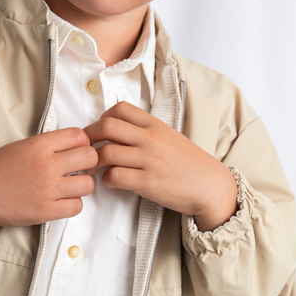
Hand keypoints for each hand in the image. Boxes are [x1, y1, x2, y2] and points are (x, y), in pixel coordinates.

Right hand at [0, 128, 98, 228]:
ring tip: (67, 187)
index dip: (81, 143)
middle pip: (90, 157)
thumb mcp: (22, 146)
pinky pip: (77, 206)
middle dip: (87, 163)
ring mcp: (48, 189)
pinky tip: (60, 201)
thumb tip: (76, 146)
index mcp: (39, 145)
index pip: (79, 136)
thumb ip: (48, 145)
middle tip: (76, 169)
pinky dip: (71, 204)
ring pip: (88, 184)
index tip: (74, 151)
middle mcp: (46, 165)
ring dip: (80, 186)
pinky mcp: (45, 211)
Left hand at [84, 102, 238, 231]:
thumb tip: (120, 128)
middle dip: (88, 137)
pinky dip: (106, 179)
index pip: (120, 109)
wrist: (211, 186)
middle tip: (84, 148)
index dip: (102, 118)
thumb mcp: (169, 137)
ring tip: (95, 168)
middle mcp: (151, 139)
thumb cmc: (189, 164)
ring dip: (94, 161)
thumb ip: (147, 131)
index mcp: (155, 125)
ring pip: (107, 152)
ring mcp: (149, 160)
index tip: (98, 130)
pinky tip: (110, 182)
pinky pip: (115, 176)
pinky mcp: (148, 182)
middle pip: (107, 126)